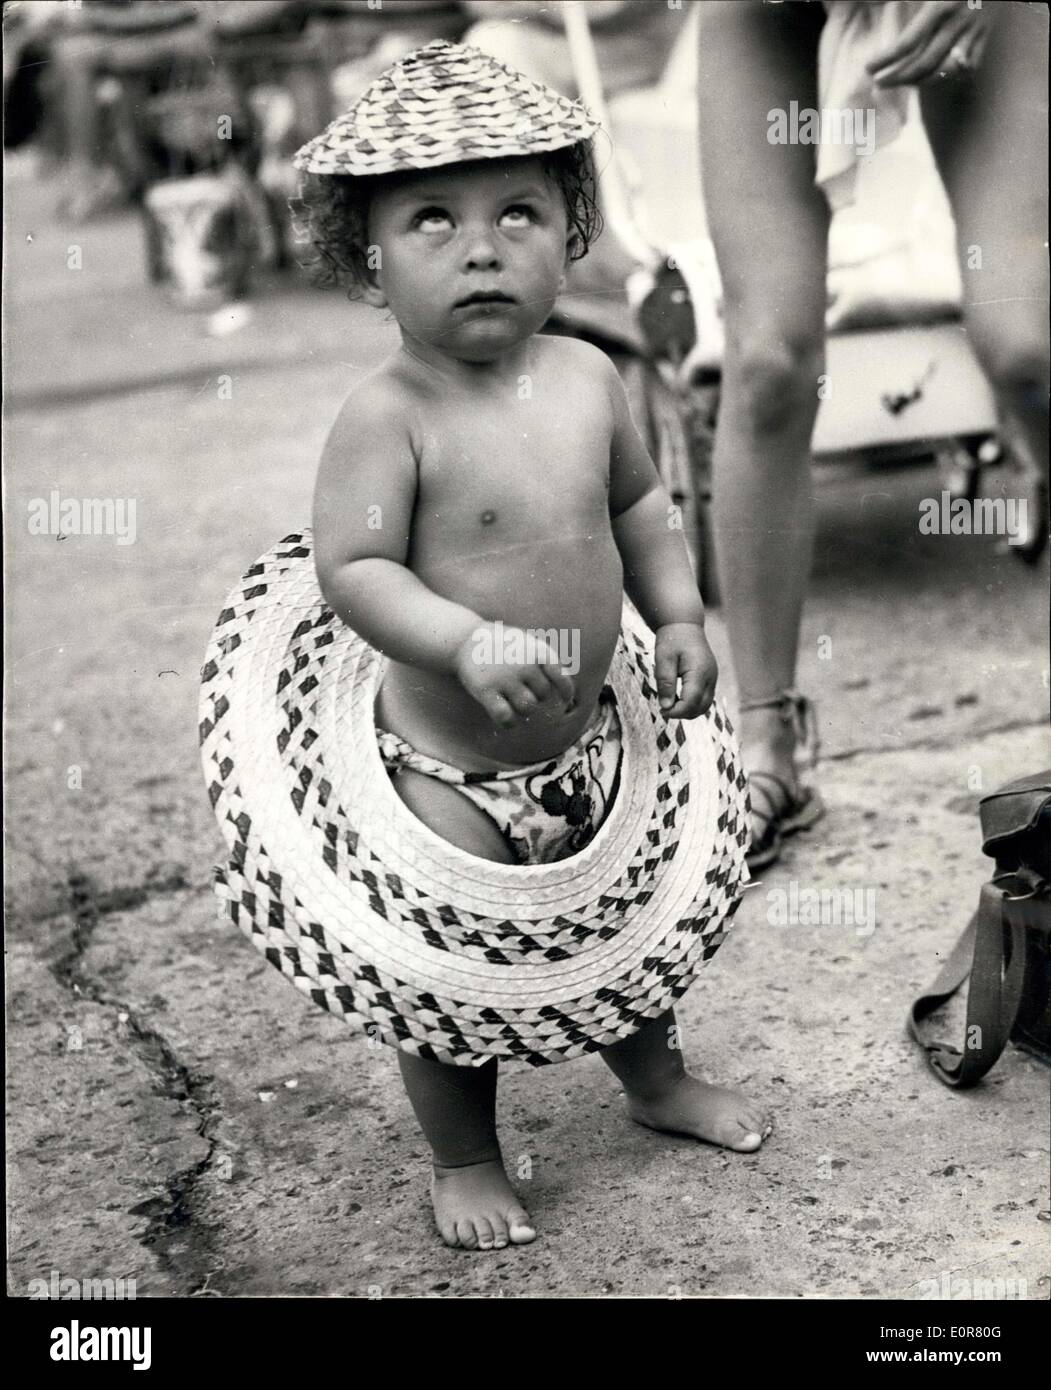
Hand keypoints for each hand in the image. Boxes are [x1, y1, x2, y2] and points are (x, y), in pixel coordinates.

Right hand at [454, 623, 576, 729]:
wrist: (464, 639)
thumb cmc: (501, 644)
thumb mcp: (527, 643)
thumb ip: (546, 661)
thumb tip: (568, 688)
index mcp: (537, 651)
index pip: (561, 678)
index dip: (566, 692)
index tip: (565, 700)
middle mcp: (524, 664)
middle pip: (543, 696)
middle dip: (535, 697)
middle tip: (520, 690)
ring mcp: (505, 678)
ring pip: (527, 708)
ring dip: (522, 710)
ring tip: (512, 703)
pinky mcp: (486, 690)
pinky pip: (505, 717)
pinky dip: (509, 724)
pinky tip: (506, 721)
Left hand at [654, 623, 717, 718]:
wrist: (685, 625)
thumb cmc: (672, 639)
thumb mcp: (663, 659)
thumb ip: (665, 683)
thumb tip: (665, 706)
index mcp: (699, 671)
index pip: (690, 702)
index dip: (676, 711)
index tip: (661, 711)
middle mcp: (710, 677)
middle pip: (700, 707)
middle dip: (682, 713)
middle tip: (663, 709)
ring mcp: (712, 678)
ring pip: (704, 705)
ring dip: (687, 710)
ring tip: (669, 704)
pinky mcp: (710, 679)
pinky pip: (704, 698)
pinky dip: (692, 704)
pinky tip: (677, 698)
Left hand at [866, 1, 988, 86]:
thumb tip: (867, 0)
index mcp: (940, 6)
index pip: (908, 43)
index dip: (886, 59)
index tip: (869, 68)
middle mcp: (958, 22)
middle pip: (924, 63)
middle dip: (897, 77)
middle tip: (878, 83)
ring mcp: (975, 30)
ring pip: (945, 70)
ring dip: (919, 82)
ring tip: (901, 82)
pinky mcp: (986, 34)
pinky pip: (968, 67)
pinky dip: (948, 77)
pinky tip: (931, 77)